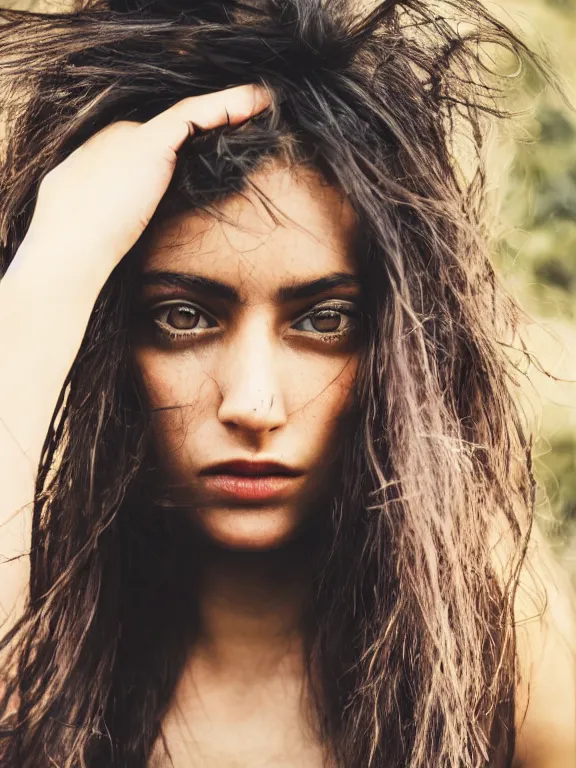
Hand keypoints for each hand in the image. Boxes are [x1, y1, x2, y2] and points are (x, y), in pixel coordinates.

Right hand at [20, 83, 271, 277]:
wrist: (69, 245)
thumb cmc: (86, 246)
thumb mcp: (108, 222)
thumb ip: (129, 212)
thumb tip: (141, 226)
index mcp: (108, 156)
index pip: (156, 143)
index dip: (189, 144)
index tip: (219, 146)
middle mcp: (119, 136)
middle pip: (176, 127)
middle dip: (211, 124)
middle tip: (250, 119)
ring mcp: (132, 134)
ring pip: (190, 114)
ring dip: (228, 106)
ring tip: (262, 102)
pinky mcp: (149, 141)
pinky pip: (197, 113)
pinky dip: (228, 104)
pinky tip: (257, 101)